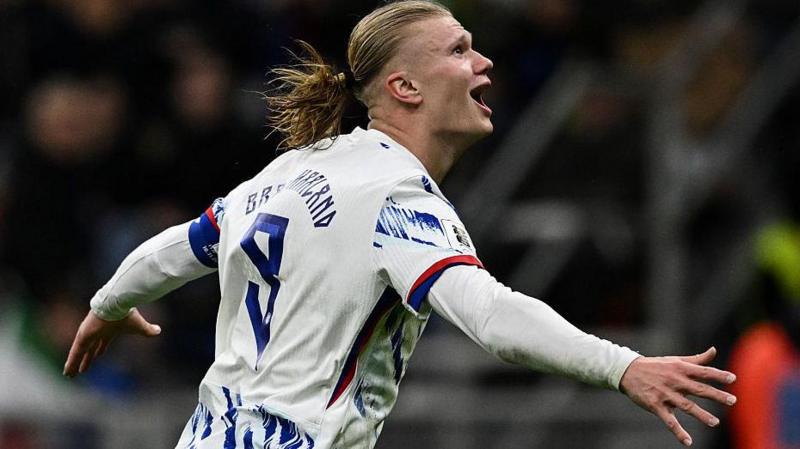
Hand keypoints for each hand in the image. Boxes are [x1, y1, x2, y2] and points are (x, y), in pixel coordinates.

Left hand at [63, 308, 160, 376]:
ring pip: (79, 352)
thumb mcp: (139, 326)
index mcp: (109, 331)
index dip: (99, 350)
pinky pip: (75, 352)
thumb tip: (159, 330)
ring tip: (69, 375)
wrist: (117, 303)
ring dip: (74, 364)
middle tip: (81, 370)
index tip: (97, 356)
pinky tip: (67, 372)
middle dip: (86, 360)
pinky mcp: (83, 336)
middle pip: (89, 349)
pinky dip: (71, 362)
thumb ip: (148, 330)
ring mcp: (88, 334)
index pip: (102, 343)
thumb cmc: (127, 313)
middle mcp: (97, 333)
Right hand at [619, 347, 735, 446]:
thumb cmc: (655, 366)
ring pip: (686, 406)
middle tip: (732, 401)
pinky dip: (678, 431)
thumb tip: (714, 350)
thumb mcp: (675, 360)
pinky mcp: (656, 405)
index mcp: (680, 369)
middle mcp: (674, 381)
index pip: (703, 372)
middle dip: (716, 395)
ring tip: (715, 422)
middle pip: (698, 389)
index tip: (733, 379)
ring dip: (701, 415)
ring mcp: (665, 394)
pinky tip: (688, 441)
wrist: (628, 371)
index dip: (718, 375)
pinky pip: (669, 420)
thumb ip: (696, 359)